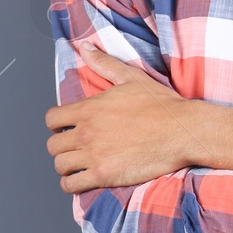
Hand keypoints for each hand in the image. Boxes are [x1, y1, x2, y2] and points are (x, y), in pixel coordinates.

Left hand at [43, 45, 196, 193]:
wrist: (181, 131)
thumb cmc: (160, 104)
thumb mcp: (131, 77)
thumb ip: (104, 63)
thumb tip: (85, 46)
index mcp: (89, 108)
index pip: (52, 119)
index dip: (57, 125)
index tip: (68, 128)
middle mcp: (87, 131)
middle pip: (52, 145)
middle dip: (61, 147)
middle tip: (75, 148)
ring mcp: (93, 155)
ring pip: (59, 165)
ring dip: (66, 166)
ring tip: (79, 165)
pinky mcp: (103, 175)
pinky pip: (71, 185)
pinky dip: (72, 184)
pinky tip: (83, 180)